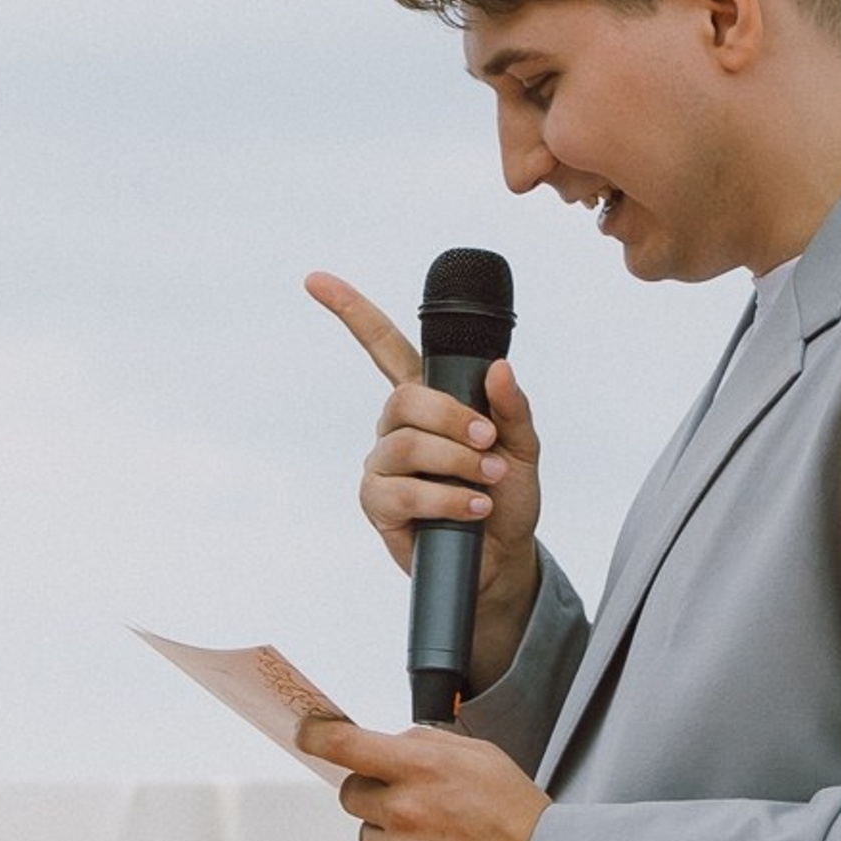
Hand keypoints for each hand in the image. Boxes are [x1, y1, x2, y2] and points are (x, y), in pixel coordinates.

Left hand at [300, 717, 548, 840]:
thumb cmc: (517, 817)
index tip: (307, 732)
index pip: (345, 745)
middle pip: (351, 793)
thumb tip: (385, 742)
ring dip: (391, 835)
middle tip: (417, 805)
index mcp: (421, 768)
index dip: (317, 735)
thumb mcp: (481, 757)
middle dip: (375, 793)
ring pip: (366, 835)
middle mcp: (404, 810)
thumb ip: (427, 743)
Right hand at [306, 273, 543, 690]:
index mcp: (426, 401)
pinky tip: (471, 506)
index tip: (315, 279)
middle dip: (453, 418)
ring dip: (455, 461)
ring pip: (404, 445)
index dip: (350, 312)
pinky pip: (401, 490)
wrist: (500, 561)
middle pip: (404, 399)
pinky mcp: (378, 505)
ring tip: (487, 480)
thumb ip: (513, 409)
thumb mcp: (524, 448)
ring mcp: (383, 466)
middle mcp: (396, 428)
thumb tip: (499, 369)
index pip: (382, 347)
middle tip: (489, 444)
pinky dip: (444, 496)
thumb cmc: (506, 498)